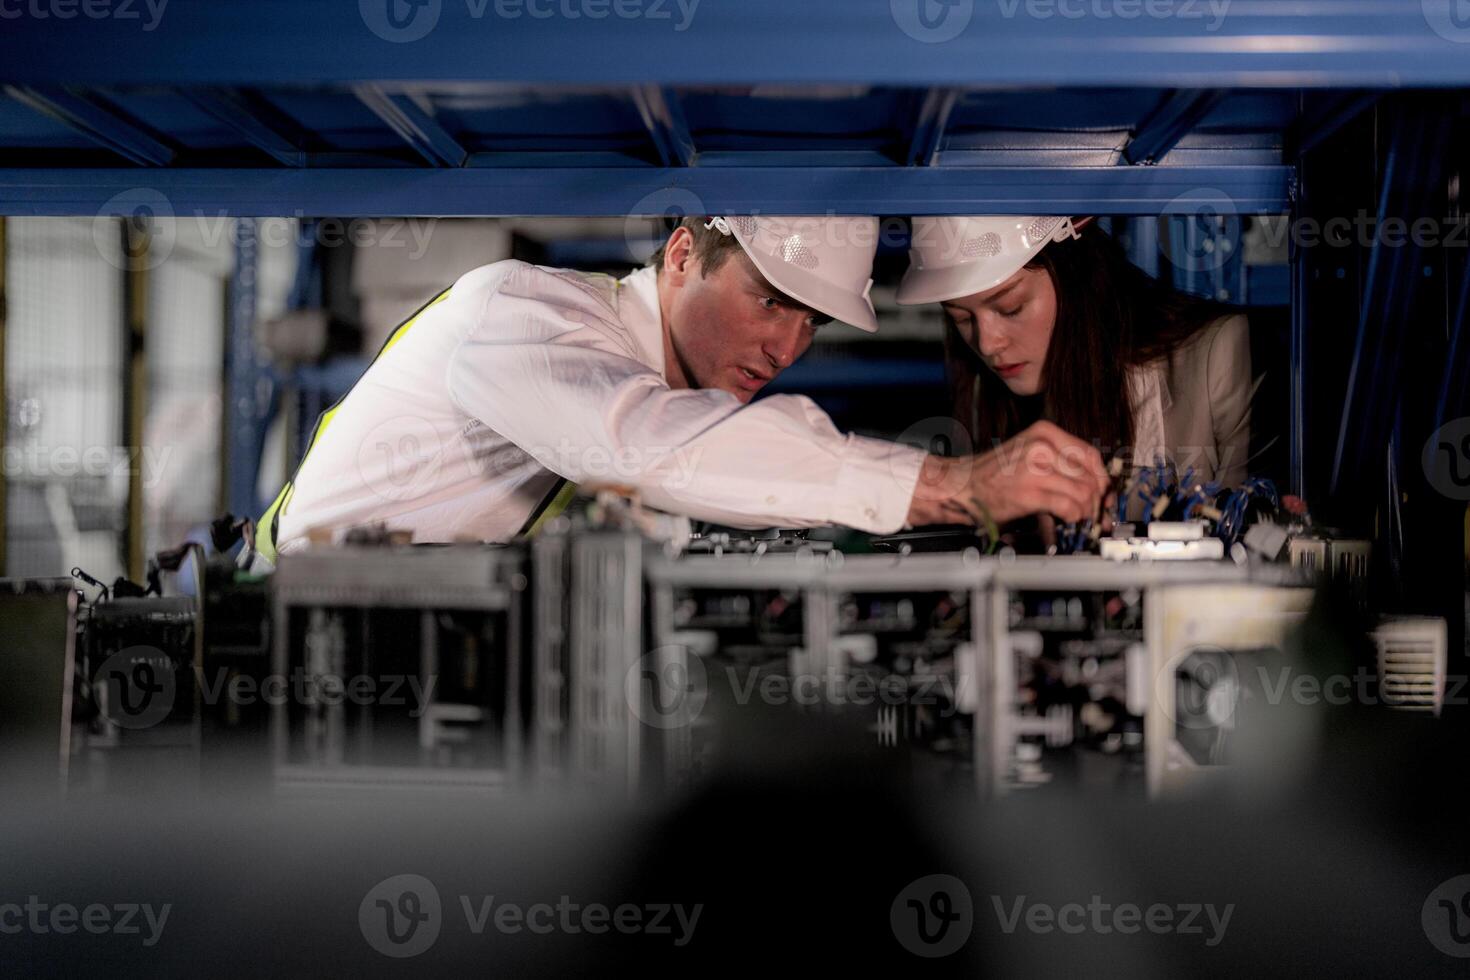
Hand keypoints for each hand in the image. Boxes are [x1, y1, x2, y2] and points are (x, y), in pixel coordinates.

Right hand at [970, 421, 1107, 523]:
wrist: (960, 485)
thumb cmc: (993, 473)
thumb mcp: (1028, 452)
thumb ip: (1059, 462)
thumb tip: (1093, 485)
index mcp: (1044, 433)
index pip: (1090, 455)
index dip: (1102, 479)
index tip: (1104, 494)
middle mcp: (1041, 447)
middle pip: (1090, 475)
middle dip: (1097, 499)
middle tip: (1095, 513)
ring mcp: (1036, 469)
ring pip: (1084, 492)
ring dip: (1086, 511)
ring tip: (1080, 518)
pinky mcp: (1030, 493)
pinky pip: (1069, 506)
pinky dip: (1074, 517)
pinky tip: (1068, 520)